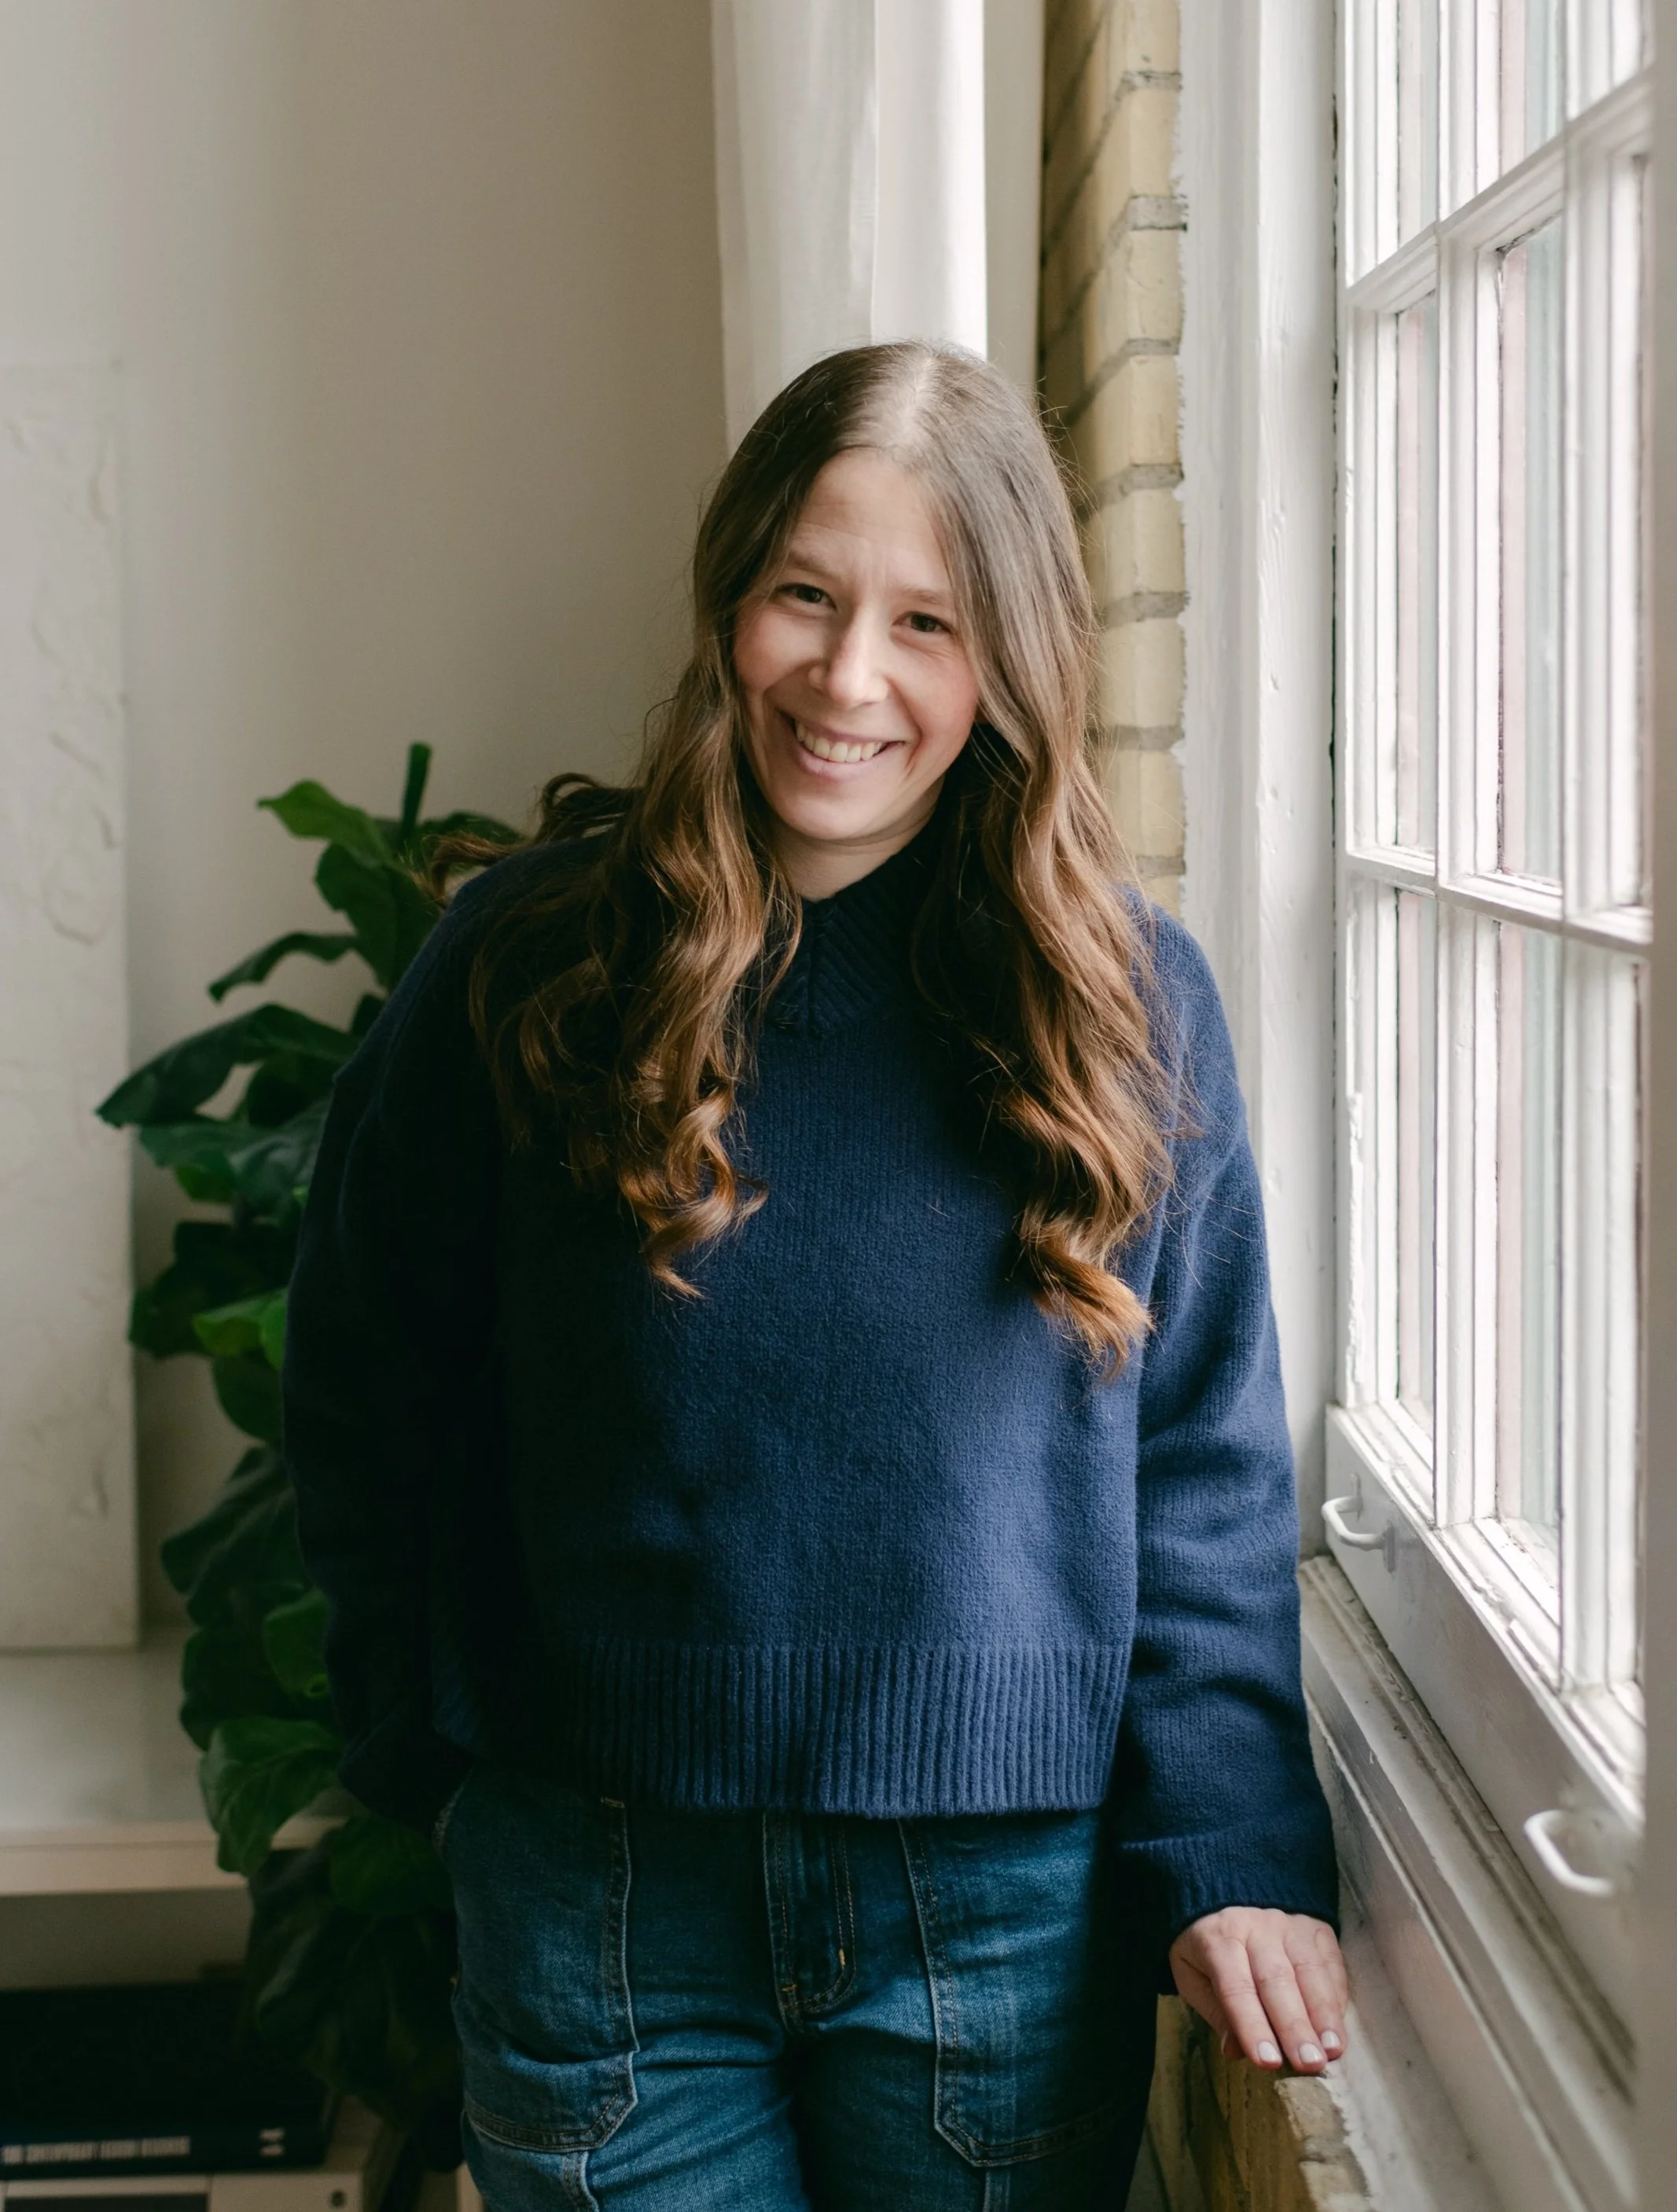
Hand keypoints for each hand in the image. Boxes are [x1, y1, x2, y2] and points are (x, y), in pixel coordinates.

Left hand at [1168, 1907, 1347, 2074]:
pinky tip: (1338, 2028)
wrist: (1226, 1899)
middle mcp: (1256, 1926)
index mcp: (1218, 1938)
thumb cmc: (1209, 1952)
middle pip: (1277, 1980)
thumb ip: (1217, 2014)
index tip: (1268, 2062)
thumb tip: (1236, 2051)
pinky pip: (1331, 1962)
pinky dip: (1337, 1997)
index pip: (1236, 1986)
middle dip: (1294, 2026)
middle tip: (1310, 2064)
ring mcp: (1289, 1924)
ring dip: (1323, 2014)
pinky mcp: (1315, 1927)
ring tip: (1332, 2050)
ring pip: (1309, 1971)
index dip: (1252, 2025)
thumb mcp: (1194, 1979)